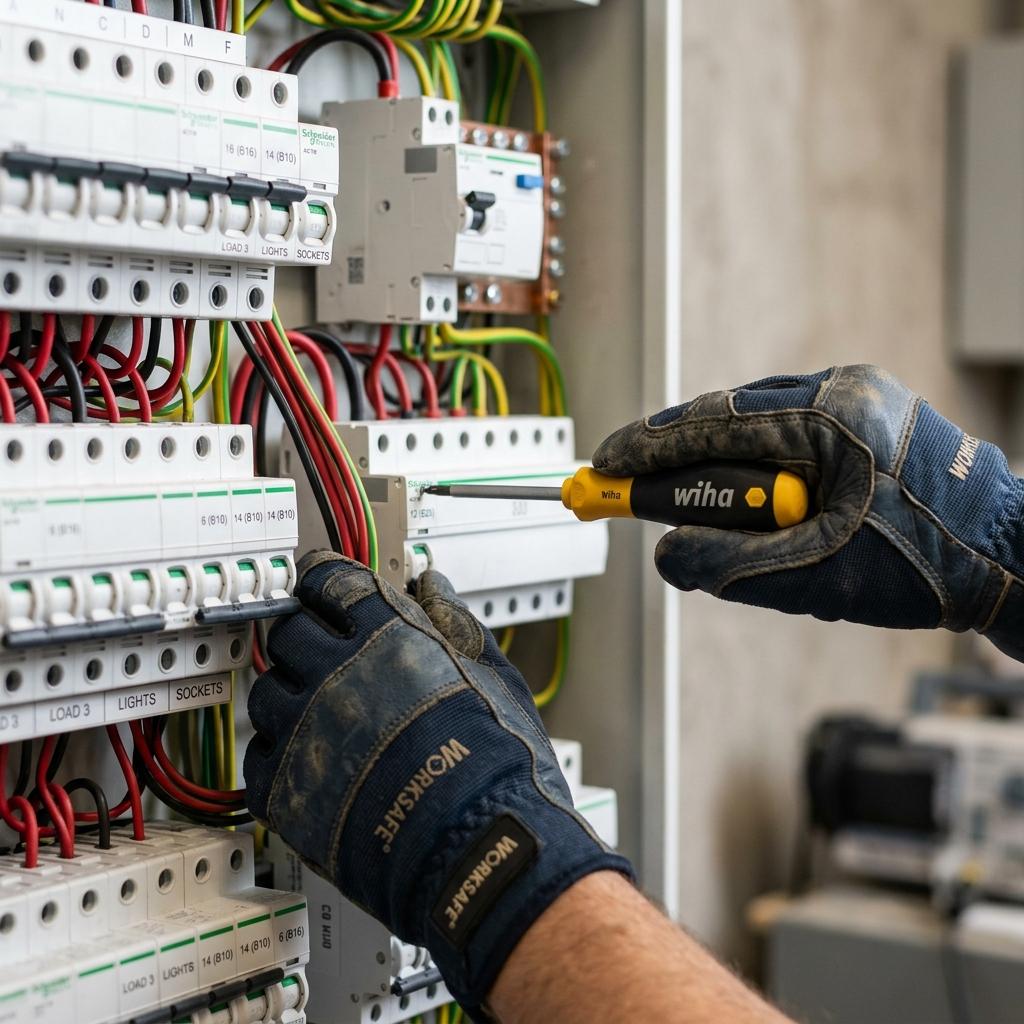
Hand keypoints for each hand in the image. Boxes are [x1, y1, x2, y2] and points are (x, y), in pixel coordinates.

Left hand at [244, 553, 631, 1018]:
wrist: (485, 852)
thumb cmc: (501, 767)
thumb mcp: (494, 676)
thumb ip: (457, 623)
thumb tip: (434, 586)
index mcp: (387, 637)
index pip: (330, 582)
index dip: (324, 580)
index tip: (321, 585)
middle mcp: (336, 675)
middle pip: (289, 632)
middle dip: (306, 635)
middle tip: (325, 653)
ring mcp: (305, 733)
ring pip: (265, 691)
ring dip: (287, 693)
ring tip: (320, 713)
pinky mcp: (287, 791)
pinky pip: (256, 754)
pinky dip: (277, 751)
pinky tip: (310, 759)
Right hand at [594, 365, 1022, 660]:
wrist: (1012, 557)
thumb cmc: (929, 566)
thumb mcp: (814, 576)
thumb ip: (728, 565)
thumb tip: (664, 555)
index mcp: (831, 419)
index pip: (712, 426)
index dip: (648, 450)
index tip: (604, 467)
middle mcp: (843, 390)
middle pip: (727, 414)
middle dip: (673, 454)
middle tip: (622, 481)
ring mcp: (859, 395)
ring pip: (756, 420)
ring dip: (716, 459)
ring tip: (682, 498)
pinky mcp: (867, 412)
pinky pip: (790, 427)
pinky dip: (755, 459)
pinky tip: (742, 490)